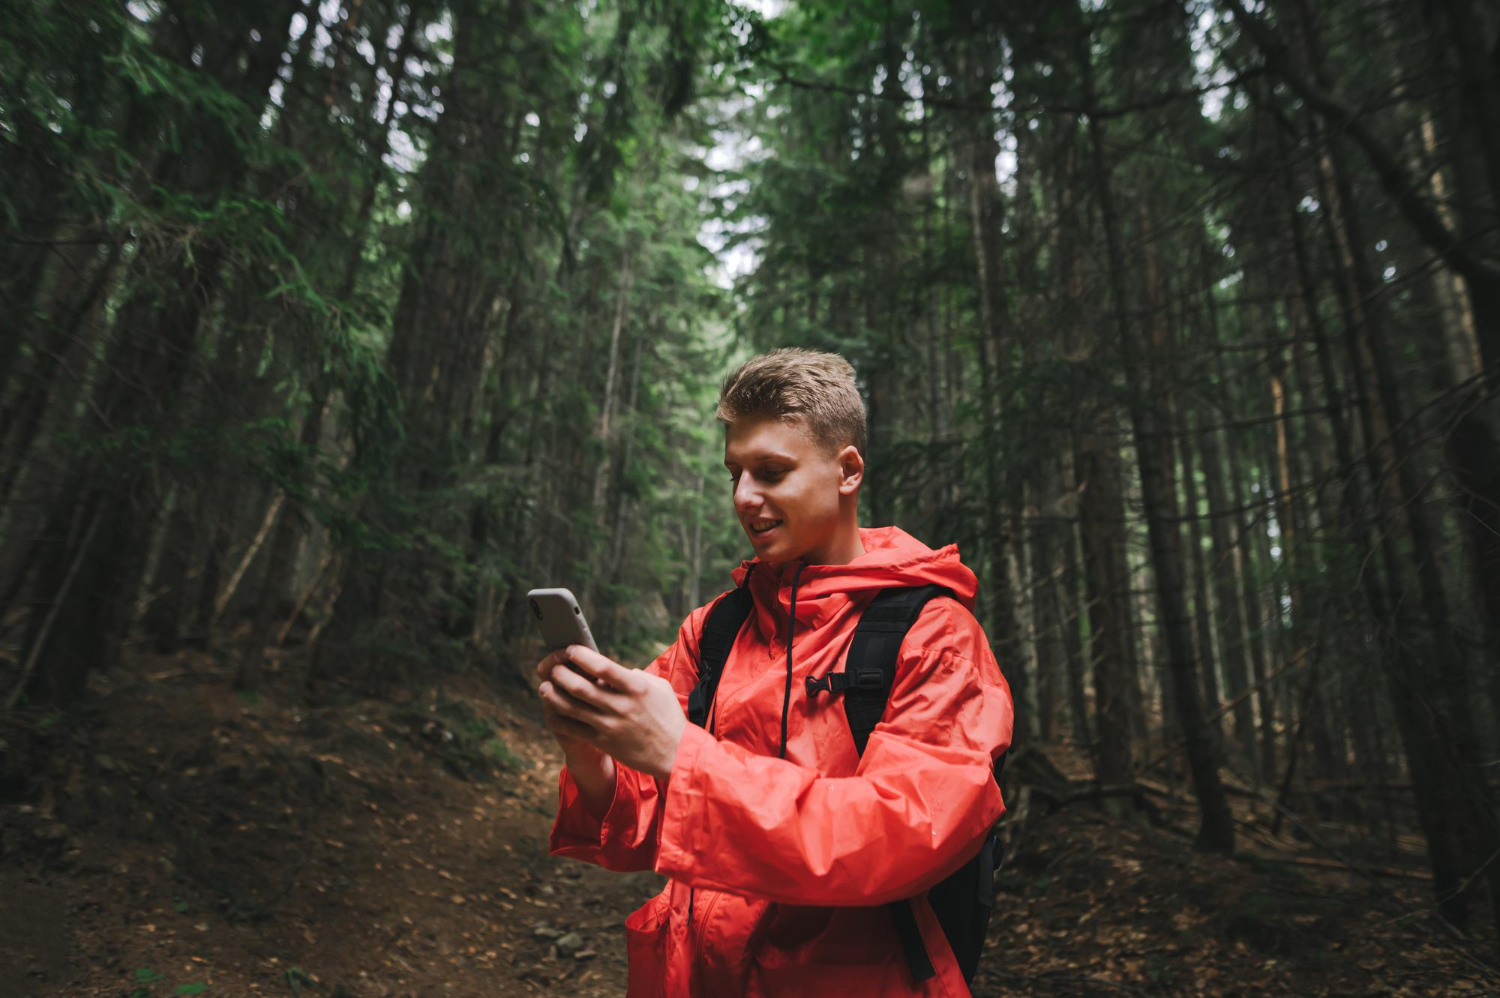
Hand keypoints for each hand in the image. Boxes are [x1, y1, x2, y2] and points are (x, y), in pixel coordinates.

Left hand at [537, 644, 686, 780]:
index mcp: (636, 688)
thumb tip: (615, 671)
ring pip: (571, 708)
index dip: (582, 656)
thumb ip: (636, 676)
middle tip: (554, 667)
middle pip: (580, 687)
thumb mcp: (659, 688)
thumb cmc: (668, 716)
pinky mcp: (603, 742)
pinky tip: (552, 711)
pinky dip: (558, 718)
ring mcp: (610, 725)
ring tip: (545, 686)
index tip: (570, 649)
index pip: (603, 668)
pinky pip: (573, 729)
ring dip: (553, 695)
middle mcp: (621, 706)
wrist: (675, 753)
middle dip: (561, 674)